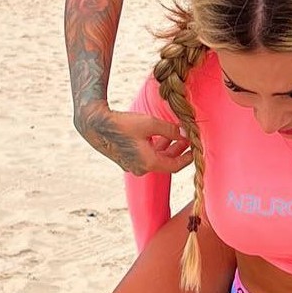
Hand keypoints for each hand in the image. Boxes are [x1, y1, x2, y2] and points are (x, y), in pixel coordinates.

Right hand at [77, 105, 193, 174]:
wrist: (96, 125)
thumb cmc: (123, 124)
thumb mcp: (150, 124)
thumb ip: (170, 130)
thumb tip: (185, 133)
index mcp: (149, 163)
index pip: (175, 166)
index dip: (187, 158)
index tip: (195, 149)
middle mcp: (141, 168)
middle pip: (166, 163)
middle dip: (178, 151)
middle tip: (187, 139)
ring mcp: (132, 165)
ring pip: (155, 159)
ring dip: (166, 148)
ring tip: (175, 134)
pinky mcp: (126, 160)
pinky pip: (145, 156)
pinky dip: (155, 148)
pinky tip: (158, 135)